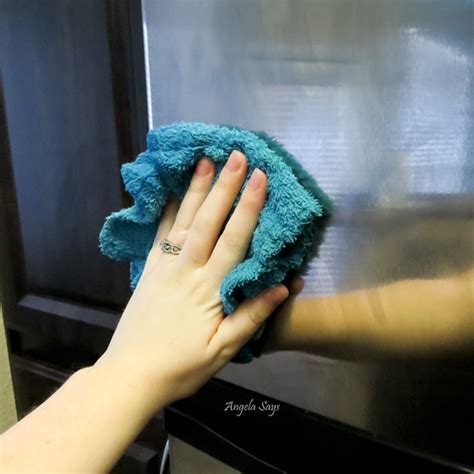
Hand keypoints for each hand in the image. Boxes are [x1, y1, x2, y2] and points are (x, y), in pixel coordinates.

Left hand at [95, 151, 289, 405]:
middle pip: (209, 221)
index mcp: (209, 289)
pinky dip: (168, 212)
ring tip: (205, 162)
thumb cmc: (182, 367)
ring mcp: (164, 268)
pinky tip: (174, 194)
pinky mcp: (148, 271)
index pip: (234, 240)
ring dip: (196, 190)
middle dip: (224, 186)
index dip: (248, 207)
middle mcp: (187, 270)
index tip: (260, 178)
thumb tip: (282, 285)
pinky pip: (159, 235)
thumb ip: (251, 315)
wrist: (131, 375)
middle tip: (235, 154)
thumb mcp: (223, 350)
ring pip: (184, 221)